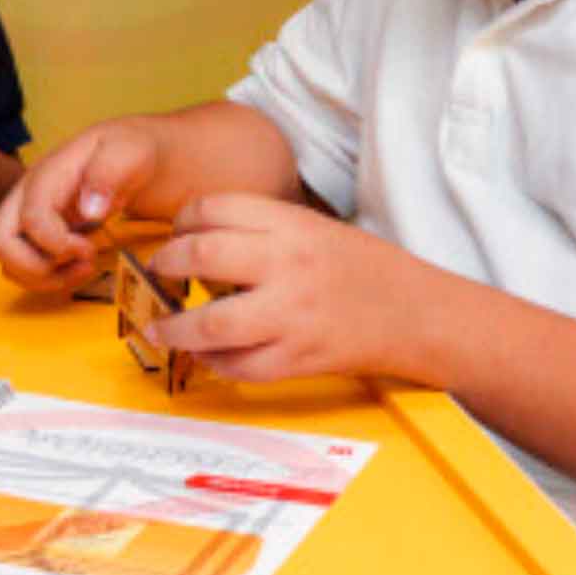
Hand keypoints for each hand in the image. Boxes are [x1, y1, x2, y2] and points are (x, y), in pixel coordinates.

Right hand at [0, 119, 161, 291]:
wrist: (137, 153)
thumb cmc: (131, 149)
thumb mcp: (130, 151)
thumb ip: (109, 173)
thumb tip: (88, 210)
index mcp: (49, 173)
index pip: (30, 217)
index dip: (55, 244)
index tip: (89, 249)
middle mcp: (30, 194)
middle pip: (0, 243)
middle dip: (35, 267)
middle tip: (80, 263)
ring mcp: (32, 214)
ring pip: (8, 261)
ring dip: (42, 277)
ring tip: (84, 268)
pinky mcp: (40, 232)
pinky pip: (24, 266)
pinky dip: (46, 278)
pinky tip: (79, 268)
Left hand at [145, 193, 434, 382]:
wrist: (417, 312)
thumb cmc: (362, 266)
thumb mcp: (313, 226)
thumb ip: (260, 228)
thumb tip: (196, 237)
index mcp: (291, 223)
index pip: (215, 207)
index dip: (182, 219)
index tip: (174, 233)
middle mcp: (287, 265)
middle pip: (202, 255)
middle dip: (167, 263)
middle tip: (158, 271)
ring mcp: (292, 315)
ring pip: (212, 323)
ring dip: (176, 327)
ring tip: (161, 327)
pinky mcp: (299, 359)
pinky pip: (240, 367)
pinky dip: (213, 362)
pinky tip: (206, 354)